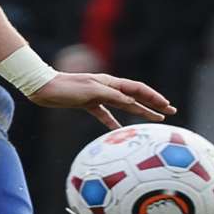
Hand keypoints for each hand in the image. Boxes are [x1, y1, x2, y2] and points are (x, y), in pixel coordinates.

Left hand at [28, 71, 172, 128]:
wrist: (43, 88)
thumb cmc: (66, 88)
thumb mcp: (91, 92)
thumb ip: (112, 96)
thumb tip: (131, 102)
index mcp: (110, 83)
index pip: (137, 89)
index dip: (153, 98)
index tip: (167, 106)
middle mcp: (106, 88)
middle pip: (135, 96)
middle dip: (153, 104)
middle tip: (170, 112)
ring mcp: (98, 96)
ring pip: (123, 105)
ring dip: (139, 112)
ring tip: (154, 119)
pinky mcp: (87, 104)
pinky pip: (105, 114)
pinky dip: (113, 122)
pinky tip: (119, 130)